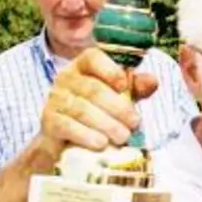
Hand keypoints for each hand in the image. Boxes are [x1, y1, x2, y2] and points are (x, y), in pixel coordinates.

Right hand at [39, 49, 158, 157]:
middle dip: (118, 107)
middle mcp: (66, 79)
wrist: (67, 140)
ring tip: (123, 137)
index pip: (93, 57)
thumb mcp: (119, 97)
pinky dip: (86, 136)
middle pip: (93, 89)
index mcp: (83, 66)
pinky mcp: (49, 121)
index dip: (109, 70)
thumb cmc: (98, 112)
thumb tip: (153, 81)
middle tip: (134, 123)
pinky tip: (101, 144)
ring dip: (106, 124)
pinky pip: (67, 126)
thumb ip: (135, 87)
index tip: (124, 86)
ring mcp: (55, 100)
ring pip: (82, 110)